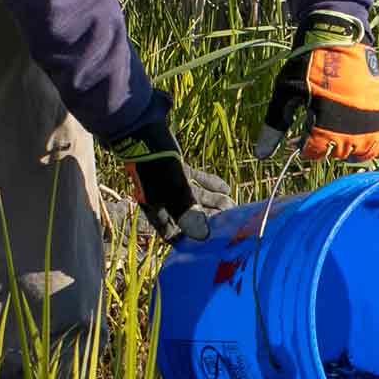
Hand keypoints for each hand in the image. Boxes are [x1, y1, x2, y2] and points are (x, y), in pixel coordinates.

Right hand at [109, 117, 231, 241]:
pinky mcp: (179, 170)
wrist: (146, 136)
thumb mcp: (174, 193)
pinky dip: (211, 184)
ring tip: (232, 206)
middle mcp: (163, 201)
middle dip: (209, 219)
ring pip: (196, 197)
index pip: (173, 233)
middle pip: (189, 215)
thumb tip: (202, 236)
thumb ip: (188, 214)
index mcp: (157, 211)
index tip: (210, 243)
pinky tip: (226, 188)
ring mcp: (171, 184)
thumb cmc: (157, 168)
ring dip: (214, 201)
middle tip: (229, 222)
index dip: (190, 239)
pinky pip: (197, 180)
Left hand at [253, 10, 378, 161]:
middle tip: (316, 131)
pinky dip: (369, 144)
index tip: (300, 136)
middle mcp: (348, 122)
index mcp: (323, 119)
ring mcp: (366, 117)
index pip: (314, 152)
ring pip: (360, 152)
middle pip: (336, 153)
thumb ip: (275, 125)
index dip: (304, 147)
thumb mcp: (285, 92)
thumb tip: (260, 154)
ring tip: (337, 138)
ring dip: (347, 150)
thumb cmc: (306, 63)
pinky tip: (355, 136)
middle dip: (323, 146)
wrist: (338, 36)